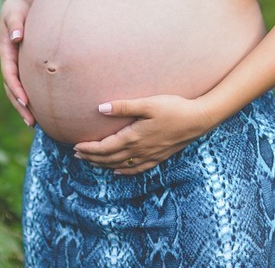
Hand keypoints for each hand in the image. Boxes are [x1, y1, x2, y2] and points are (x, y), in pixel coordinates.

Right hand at [0, 0, 33, 125]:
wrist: (29, 1)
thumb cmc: (22, 4)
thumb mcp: (15, 9)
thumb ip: (15, 22)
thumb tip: (17, 38)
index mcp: (6, 48)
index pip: (9, 73)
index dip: (16, 88)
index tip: (25, 102)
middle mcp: (10, 59)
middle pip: (12, 87)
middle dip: (20, 105)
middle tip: (31, 121)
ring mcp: (18, 63)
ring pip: (18, 89)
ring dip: (24, 106)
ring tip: (35, 123)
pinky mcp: (27, 64)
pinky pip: (28, 83)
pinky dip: (33, 96)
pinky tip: (42, 110)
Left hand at [73, 95, 214, 174]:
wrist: (198, 119)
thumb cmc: (174, 108)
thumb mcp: (147, 103)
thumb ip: (123, 107)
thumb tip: (100, 108)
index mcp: (133, 137)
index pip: (105, 147)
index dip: (89, 149)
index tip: (76, 146)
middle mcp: (139, 150)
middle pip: (110, 159)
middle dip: (92, 158)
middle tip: (77, 155)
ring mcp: (150, 155)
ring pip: (121, 165)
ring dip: (104, 165)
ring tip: (92, 162)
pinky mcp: (159, 157)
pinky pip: (137, 169)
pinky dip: (125, 171)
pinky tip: (119, 171)